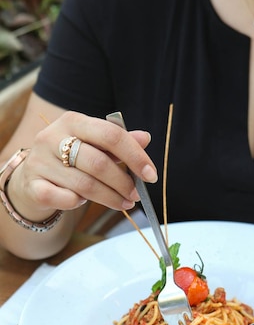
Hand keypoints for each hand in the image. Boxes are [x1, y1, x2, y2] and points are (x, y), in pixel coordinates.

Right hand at [6, 110, 157, 221]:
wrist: (32, 176)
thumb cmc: (71, 159)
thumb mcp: (94, 145)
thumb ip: (119, 142)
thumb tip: (145, 138)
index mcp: (72, 121)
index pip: (110, 135)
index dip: (135, 155)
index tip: (150, 175)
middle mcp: (52, 137)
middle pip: (98, 163)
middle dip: (123, 183)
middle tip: (136, 195)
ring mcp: (39, 161)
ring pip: (84, 185)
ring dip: (110, 198)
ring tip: (123, 203)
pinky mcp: (32, 185)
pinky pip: (64, 199)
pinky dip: (78, 203)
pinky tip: (83, 202)